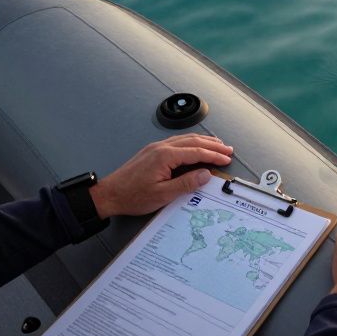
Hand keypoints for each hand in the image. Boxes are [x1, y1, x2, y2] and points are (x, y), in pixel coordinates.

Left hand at [90, 134, 231, 217]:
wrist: (108, 194)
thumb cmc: (133, 196)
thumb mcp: (163, 194)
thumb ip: (186, 183)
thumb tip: (205, 174)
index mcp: (165, 156)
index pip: (196, 152)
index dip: (214, 155)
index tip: (227, 159)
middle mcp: (161, 147)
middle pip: (193, 141)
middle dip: (213, 145)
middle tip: (228, 150)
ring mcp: (155, 148)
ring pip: (184, 139)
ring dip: (203, 141)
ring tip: (217, 145)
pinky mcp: (151, 152)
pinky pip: (176, 142)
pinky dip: (190, 143)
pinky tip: (194, 146)